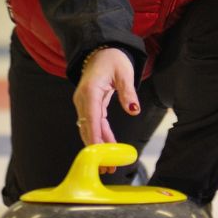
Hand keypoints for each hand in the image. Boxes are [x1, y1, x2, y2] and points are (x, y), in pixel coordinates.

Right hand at [73, 46, 139, 173]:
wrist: (100, 50)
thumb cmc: (113, 58)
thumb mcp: (124, 72)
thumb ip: (128, 92)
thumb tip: (134, 109)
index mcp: (90, 90)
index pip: (91, 117)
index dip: (94, 137)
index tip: (98, 153)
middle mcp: (83, 99)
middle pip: (87, 127)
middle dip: (95, 148)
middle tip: (106, 167)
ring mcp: (84, 103)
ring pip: (89, 128)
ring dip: (97, 146)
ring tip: (108, 165)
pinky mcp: (89, 105)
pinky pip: (94, 124)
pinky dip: (100, 136)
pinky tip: (108, 149)